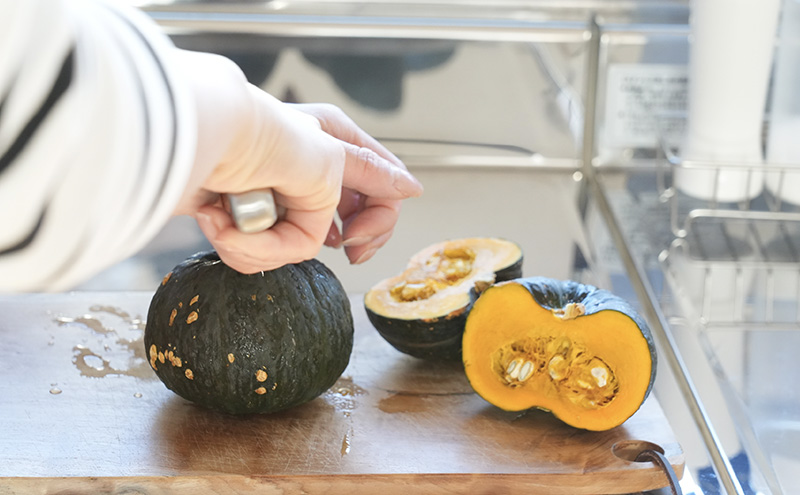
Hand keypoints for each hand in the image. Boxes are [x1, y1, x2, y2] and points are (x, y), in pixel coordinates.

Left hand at [173, 51, 421, 272]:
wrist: (186, 142)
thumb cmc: (254, 137)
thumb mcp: (329, 159)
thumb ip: (370, 178)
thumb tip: (410, 188)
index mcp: (337, 145)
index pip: (382, 191)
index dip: (377, 223)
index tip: (355, 241)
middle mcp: (310, 170)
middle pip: (343, 226)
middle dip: (323, 243)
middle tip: (321, 247)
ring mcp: (276, 197)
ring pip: (295, 248)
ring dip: (265, 246)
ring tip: (241, 222)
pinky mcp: (243, 217)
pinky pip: (258, 254)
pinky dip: (238, 246)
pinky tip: (221, 222)